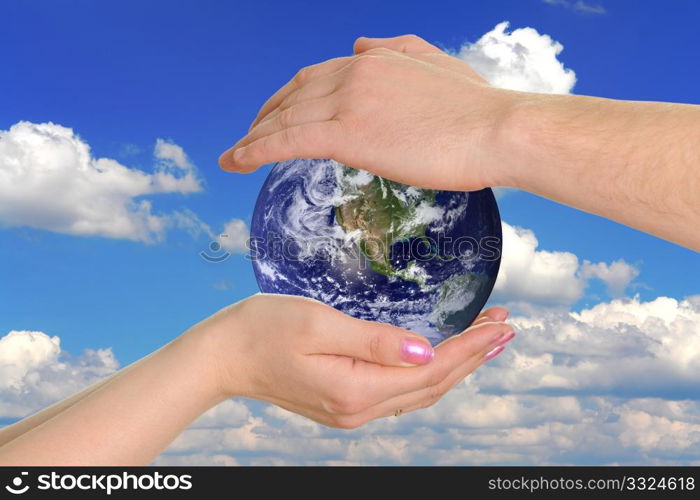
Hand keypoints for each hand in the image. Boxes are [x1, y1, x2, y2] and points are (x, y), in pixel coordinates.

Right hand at [205, 294, 513, 428]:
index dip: (471, 348)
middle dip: (474, 356)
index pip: (432, 370)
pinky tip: (441, 358)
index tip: (502, 325)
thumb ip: (374, 341)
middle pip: (433, 385)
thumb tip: (425, 352)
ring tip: (486, 341)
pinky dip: (430, 375)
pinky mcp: (345, 403)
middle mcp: (360, 409)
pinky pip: (401, 393)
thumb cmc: (263, 329)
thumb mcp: (319, 325)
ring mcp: (352, 411)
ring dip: (457, 366)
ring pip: (420, 392)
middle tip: (507, 328)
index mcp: (357, 389)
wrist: (222, 356)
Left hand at [219, 35, 519, 190]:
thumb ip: (397, 49)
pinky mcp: (348, 132)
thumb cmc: (480, 109)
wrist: (499, 130)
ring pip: (284, 117)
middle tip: (249, 137)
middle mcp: (356, 71)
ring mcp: (349, 100)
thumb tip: (358, 42)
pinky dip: (255, 150)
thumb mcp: (438, 64)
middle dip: (265, 115)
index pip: (318, 75)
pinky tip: (236, 162)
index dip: (291, 97)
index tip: (278, 114)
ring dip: (252, 136)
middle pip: (293, 93)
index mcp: (376, 59)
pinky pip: (288, 141)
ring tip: (233, 156)